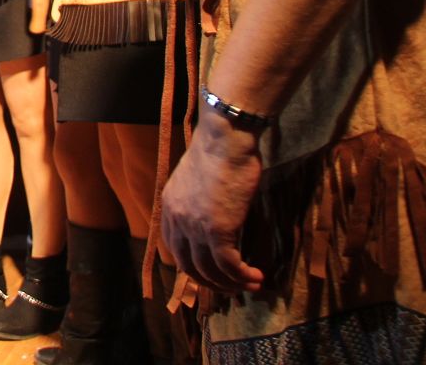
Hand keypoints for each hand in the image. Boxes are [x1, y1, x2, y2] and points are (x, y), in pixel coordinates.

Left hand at [160, 113, 266, 294]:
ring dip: (232, 284)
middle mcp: (177, 220)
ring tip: (251, 284)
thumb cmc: (218, 152)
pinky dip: (243, 276)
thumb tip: (213, 215)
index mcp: (169, 207)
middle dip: (212, 282)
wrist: (225, 139)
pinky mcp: (218, 230)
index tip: (213, 272)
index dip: (194, 267)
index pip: (175, 250)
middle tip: (233, 286)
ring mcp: (195, 227)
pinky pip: (229, 266)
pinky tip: (256, 277)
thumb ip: (199, 201)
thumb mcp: (198, 180)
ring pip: (210, 271)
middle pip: (189, 267)